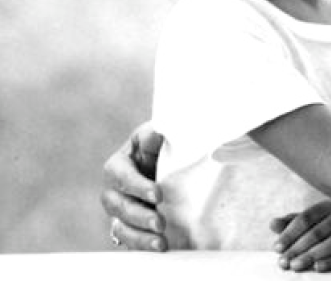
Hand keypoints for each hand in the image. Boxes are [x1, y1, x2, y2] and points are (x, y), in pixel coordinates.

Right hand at [100, 122, 166, 250]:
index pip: (121, 177)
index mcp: (118, 165)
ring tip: (161, 242)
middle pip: (119, 206)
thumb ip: (154, 136)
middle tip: (160, 222)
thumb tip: (157, 132)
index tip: (158, 194)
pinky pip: (130, 240)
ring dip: (140, 237)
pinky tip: (159, 247)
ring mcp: (120, 211)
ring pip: (122, 227)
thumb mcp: (156, 138)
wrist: (168, 164)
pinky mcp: (129, 226)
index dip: (137, 186)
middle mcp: (114, 190)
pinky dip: (143, 245)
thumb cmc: (159, 147)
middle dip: (139, 216)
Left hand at [271, 201, 330, 271]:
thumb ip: (296, 221)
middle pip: (317, 232)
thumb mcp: (320, 218)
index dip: (290, 233)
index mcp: (330, 206)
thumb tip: (272, 224)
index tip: (277, 248)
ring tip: (296, 266)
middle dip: (297, 249)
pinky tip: (318, 268)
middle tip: (283, 263)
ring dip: (312, 256)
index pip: (306, 218)